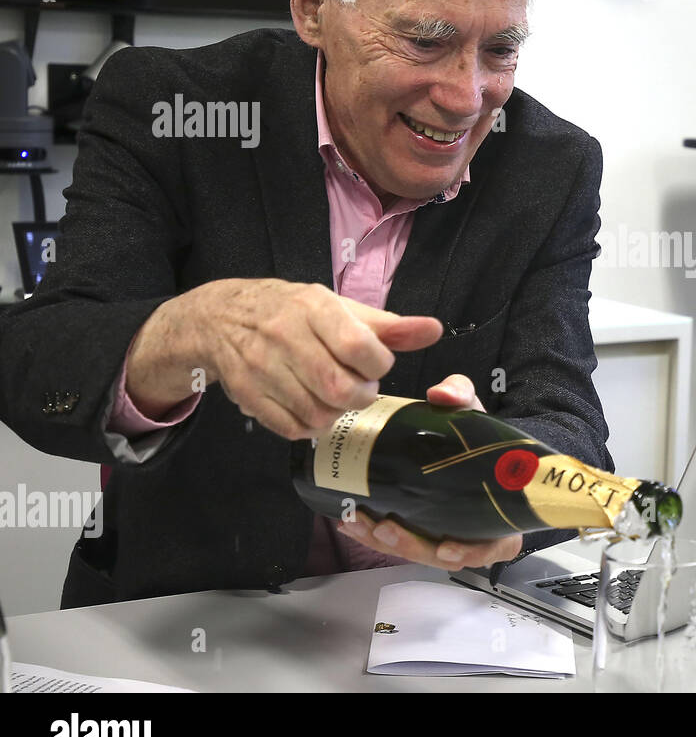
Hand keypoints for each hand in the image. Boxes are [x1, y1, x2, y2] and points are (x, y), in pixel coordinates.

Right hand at [126, 279, 441, 437]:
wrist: (221, 318)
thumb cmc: (293, 312)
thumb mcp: (340, 309)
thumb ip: (389, 326)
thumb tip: (434, 330)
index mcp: (314, 308)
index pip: (360, 347)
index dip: (377, 365)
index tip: (374, 364)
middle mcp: (285, 335)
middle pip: (340, 388)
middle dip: (361, 396)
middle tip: (359, 388)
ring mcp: (262, 367)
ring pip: (318, 413)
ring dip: (337, 413)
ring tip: (335, 396)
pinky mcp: (247, 394)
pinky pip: (292, 428)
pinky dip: (311, 426)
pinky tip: (312, 408)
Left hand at [337, 373, 521, 569]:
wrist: (460, 441)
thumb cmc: (476, 435)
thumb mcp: (473, 410)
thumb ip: (461, 394)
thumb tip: (441, 393)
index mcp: (499, 514)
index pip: (493, 545)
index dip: (471, 551)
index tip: (447, 547)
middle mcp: (473, 532)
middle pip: (444, 555)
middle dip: (412, 546)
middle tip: (384, 528)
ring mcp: (444, 534)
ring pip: (417, 551)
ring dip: (386, 543)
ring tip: (359, 523)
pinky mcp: (419, 530)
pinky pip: (400, 541)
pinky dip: (374, 536)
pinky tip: (351, 522)